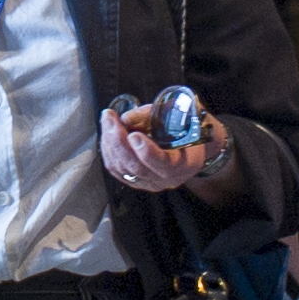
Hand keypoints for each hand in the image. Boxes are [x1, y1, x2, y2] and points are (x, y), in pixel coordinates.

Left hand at [100, 101, 227, 193]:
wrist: (191, 148)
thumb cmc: (186, 129)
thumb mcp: (178, 116)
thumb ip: (152, 116)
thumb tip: (126, 118)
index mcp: (185, 164)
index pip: (164, 164)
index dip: (147, 151)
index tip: (134, 135)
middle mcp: (167, 179)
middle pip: (137, 168)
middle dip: (119, 141)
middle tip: (110, 120)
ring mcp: (150, 183)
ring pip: (123, 169)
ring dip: (110, 143)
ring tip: (107, 121)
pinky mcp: (136, 182)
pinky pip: (116, 170)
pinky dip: (108, 150)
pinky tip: (107, 134)